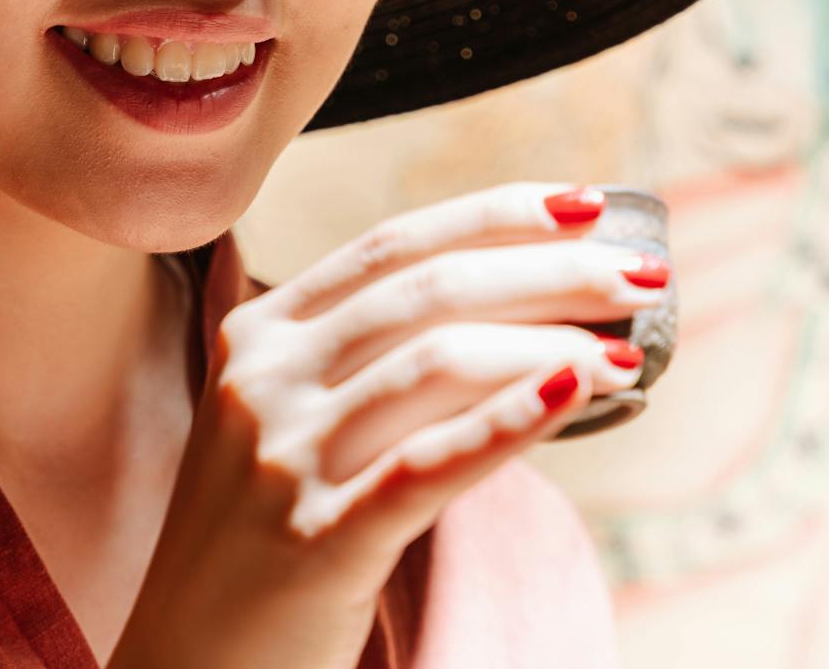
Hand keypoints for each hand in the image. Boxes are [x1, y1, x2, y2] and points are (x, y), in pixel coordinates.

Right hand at [105, 182, 667, 668]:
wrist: (184, 663)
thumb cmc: (247, 541)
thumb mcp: (260, 418)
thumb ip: (321, 341)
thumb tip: (438, 280)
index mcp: (258, 334)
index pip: (394, 243)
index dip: (498, 215)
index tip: (588, 205)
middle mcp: (263, 379)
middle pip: (429, 291)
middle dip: (551, 273)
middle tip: (644, 276)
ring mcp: (281, 458)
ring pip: (437, 363)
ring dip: (552, 342)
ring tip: (628, 354)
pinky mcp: (313, 541)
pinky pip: (426, 466)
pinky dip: (510, 420)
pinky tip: (577, 388)